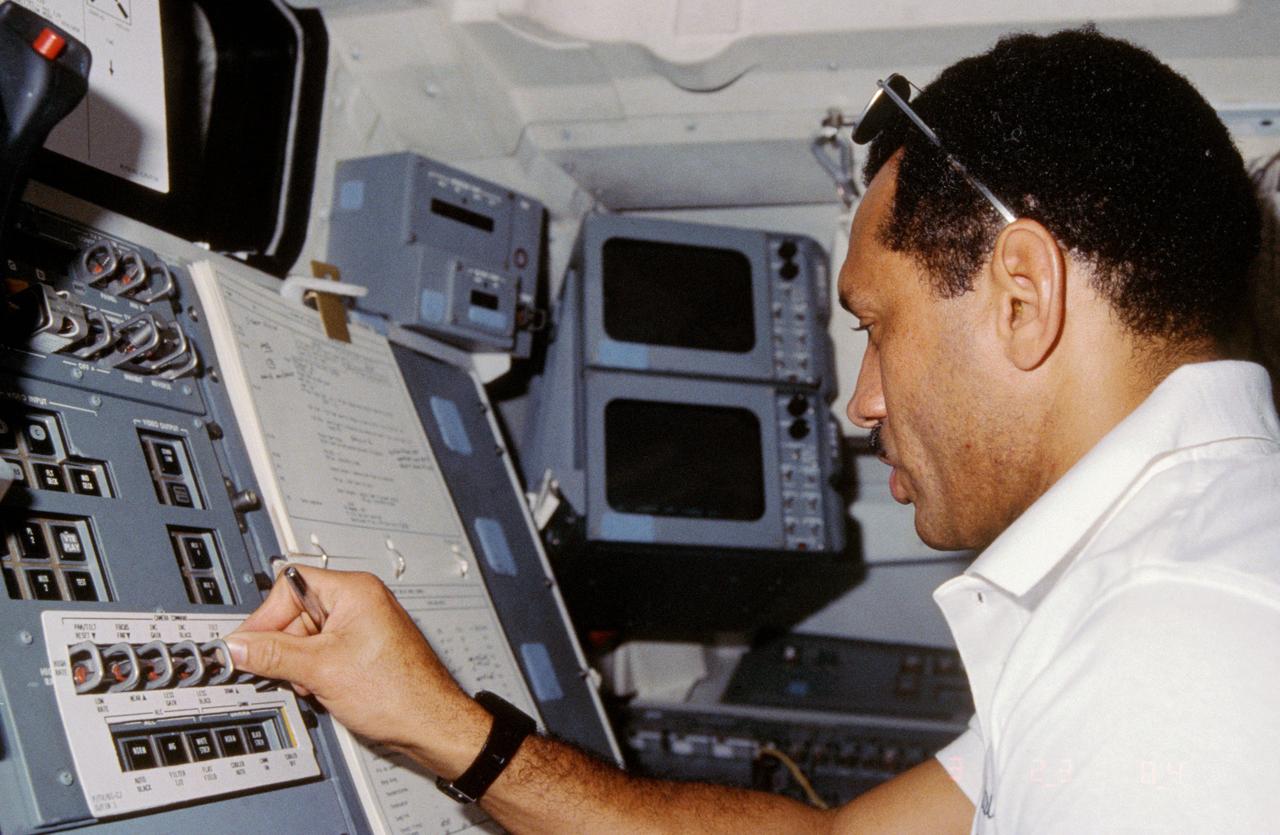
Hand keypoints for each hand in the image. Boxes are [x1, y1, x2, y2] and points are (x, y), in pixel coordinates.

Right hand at [226, 567, 487, 769]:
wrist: (430, 724)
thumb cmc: (398, 692)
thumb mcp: (320, 670)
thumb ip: (273, 655)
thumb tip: (237, 646)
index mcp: (355, 590)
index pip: (290, 585)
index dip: (265, 617)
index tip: (248, 645)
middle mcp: (361, 601)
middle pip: (296, 612)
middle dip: (286, 646)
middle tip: (284, 671)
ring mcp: (363, 625)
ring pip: (307, 636)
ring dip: (300, 663)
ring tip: (315, 683)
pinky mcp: (363, 648)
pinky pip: (324, 651)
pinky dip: (315, 670)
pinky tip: (325, 688)